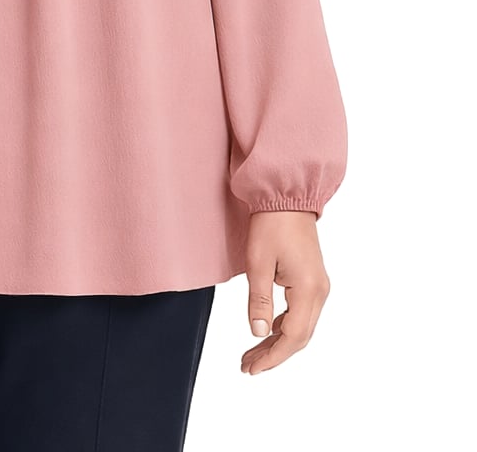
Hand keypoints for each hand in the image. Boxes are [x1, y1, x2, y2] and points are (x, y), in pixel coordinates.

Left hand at [241, 210, 330, 374]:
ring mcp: (319, 286)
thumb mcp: (258, 262)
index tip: (251, 368)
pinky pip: (301, 313)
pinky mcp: (313, 280)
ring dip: (278, 342)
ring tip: (252, 353)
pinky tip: (267, 329)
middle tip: (247, 365)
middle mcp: (319, 292)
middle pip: (299, 337)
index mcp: (308, 290)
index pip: (291, 337)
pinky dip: (284, 326)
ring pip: (301, 326)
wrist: (287, 198)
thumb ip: (259, 300)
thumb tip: (258, 333)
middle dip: (273, 354)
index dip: (272, 356)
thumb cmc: (271, 225)